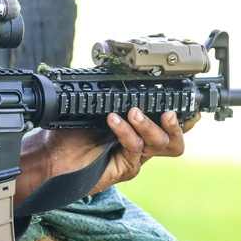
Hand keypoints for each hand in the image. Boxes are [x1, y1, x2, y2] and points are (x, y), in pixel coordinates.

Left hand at [16, 109, 197, 202]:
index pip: (168, 124)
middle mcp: (140, 144)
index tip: (191, 106)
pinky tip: (113, 121)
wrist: (50, 156)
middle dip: (177, 126)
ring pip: (159, 144)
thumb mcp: (94, 107)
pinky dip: (126, 132)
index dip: (184, 118)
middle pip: (174, 140)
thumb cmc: (68, 131)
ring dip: (149, 126)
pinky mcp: (124, 168)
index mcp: (137, 128)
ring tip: (134, 112)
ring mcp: (133, 157)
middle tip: (168, 112)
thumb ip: (113, 96)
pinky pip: (134, 149)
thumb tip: (124, 71)